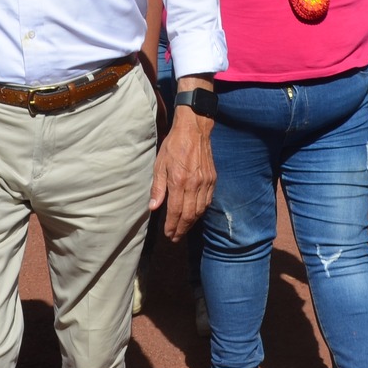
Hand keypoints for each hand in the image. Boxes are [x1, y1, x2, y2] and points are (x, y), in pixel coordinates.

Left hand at [152, 108, 216, 240]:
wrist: (194, 130)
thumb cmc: (173, 146)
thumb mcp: (160, 164)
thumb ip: (158, 187)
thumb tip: (154, 207)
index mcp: (179, 181)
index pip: (176, 210)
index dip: (172, 225)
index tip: (168, 234)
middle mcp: (194, 184)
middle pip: (189, 214)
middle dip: (182, 229)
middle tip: (175, 237)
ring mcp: (205, 182)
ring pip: (200, 210)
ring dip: (192, 222)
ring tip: (183, 229)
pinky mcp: (212, 179)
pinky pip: (207, 200)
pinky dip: (201, 211)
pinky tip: (194, 214)